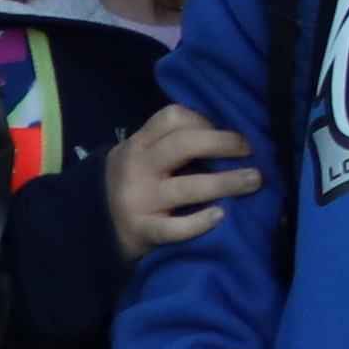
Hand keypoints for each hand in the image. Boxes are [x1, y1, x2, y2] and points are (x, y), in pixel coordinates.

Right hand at [103, 104, 260, 254]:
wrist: (95, 226)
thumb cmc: (135, 184)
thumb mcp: (142, 156)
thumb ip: (170, 144)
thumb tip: (230, 136)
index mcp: (138, 143)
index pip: (172, 117)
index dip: (206, 120)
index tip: (230, 133)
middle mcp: (136, 167)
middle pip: (183, 145)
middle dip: (223, 144)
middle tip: (250, 151)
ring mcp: (137, 200)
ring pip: (185, 187)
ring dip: (225, 182)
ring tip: (254, 181)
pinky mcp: (141, 231)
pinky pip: (173, 228)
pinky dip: (199, 222)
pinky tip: (221, 216)